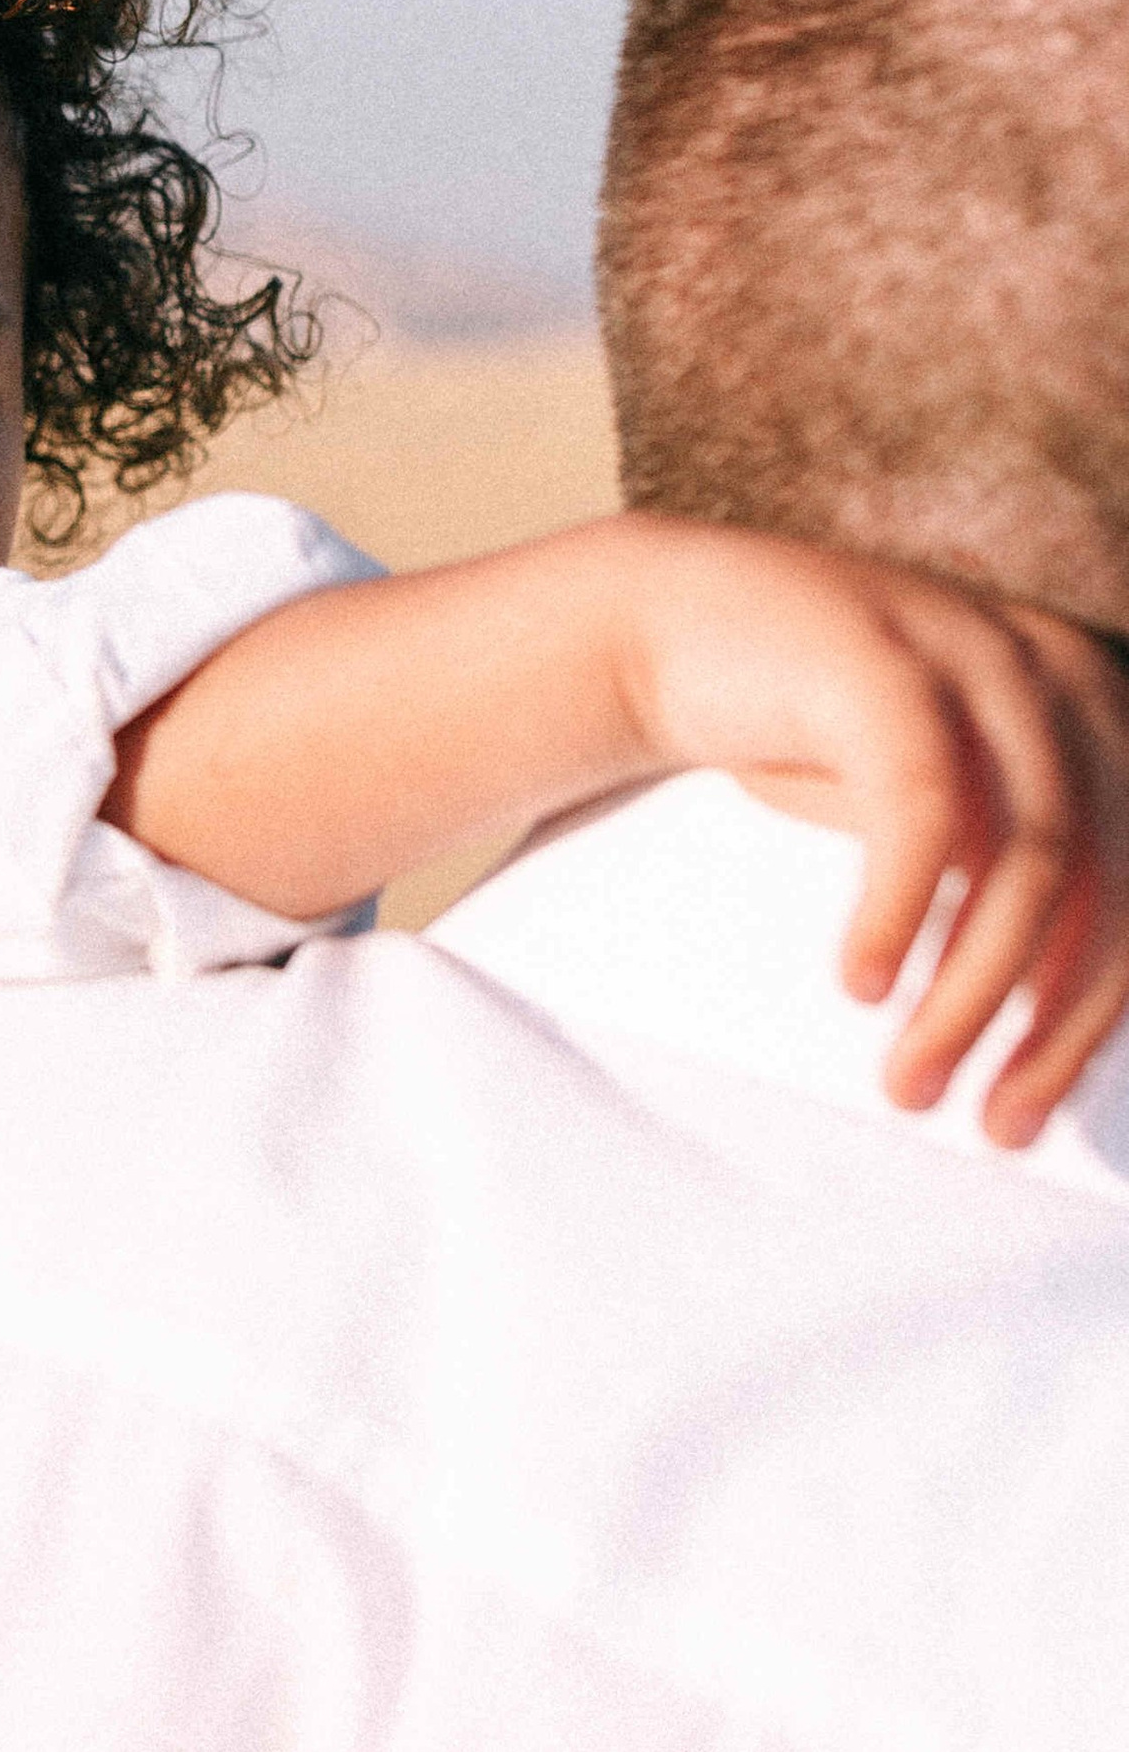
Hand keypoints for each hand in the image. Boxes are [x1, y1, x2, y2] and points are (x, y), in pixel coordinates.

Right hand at [619, 524, 1128, 1147]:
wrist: (666, 626)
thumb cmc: (808, 736)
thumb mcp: (938, 814)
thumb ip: (1007, 884)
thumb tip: (1059, 1027)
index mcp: (1099, 712)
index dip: (1095, 1019)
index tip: (1025, 1117)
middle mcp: (1062, 676)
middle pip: (1112, 884)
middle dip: (1054, 1029)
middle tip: (989, 1125)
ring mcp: (978, 658)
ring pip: (1031, 863)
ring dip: (971, 996)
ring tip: (909, 1083)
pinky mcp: (886, 663)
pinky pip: (925, 811)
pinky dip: (903, 913)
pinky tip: (864, 986)